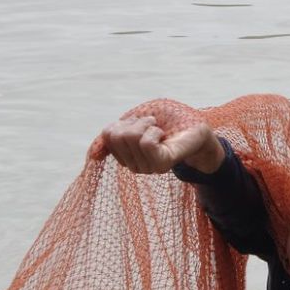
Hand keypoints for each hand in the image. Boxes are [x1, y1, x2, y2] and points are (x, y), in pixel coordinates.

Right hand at [100, 116, 223, 174]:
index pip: (108, 135)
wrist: (196, 126)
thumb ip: (112, 136)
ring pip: (130, 137)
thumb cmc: (167, 122)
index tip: (139, 123)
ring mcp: (149, 167)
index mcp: (127, 156)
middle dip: (134, 121)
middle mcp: (136, 166)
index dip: (123, 121)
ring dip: (147, 124)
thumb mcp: (134, 122)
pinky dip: (154, 131)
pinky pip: (145, 143)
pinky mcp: (162, 164)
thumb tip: (93, 156)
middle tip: (152, 125)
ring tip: (160, 129)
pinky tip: (164, 135)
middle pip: (116, 136)